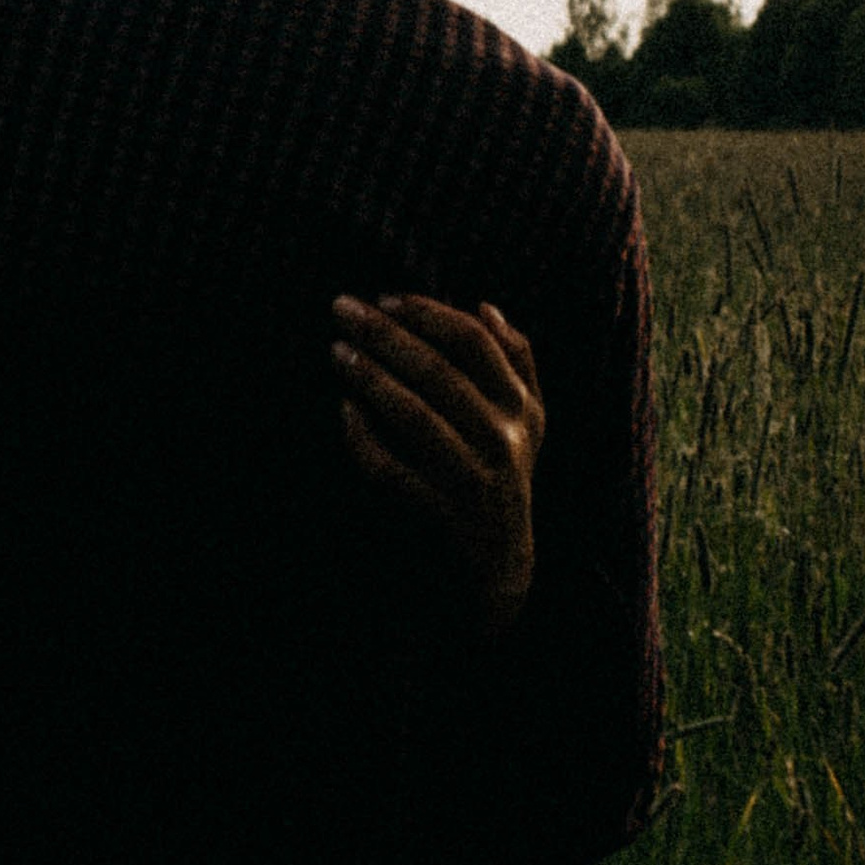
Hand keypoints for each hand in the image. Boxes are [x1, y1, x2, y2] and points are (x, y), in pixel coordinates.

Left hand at [332, 293, 542, 646]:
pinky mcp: (445, 516)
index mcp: (522, 407)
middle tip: (342, 309)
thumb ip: (518, 360)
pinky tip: (344, 412)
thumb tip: (486, 306)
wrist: (502, 566)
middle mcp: (505, 439)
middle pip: (440, 372)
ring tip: (336, 352)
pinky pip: (396, 473)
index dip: (428, 313)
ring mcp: (476, 480)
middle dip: (386, 335)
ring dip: (372, 379)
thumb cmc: (505, 474)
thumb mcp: (528, 420)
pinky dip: (367, 441)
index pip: (474, 343)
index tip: (383, 298)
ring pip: (417, 418)